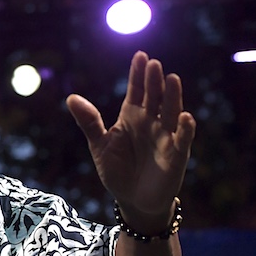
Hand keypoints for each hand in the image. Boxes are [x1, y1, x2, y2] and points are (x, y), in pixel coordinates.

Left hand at [67, 51, 196, 231]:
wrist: (132, 200)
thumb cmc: (117, 170)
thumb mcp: (100, 145)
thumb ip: (89, 122)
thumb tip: (71, 97)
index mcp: (132, 117)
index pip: (136, 92)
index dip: (137, 75)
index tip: (140, 55)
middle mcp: (151, 122)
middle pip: (154, 97)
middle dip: (154, 81)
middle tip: (153, 64)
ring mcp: (165, 137)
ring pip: (170, 112)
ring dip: (171, 96)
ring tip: (171, 78)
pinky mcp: (176, 155)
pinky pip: (182, 140)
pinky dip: (184, 129)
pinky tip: (184, 117)